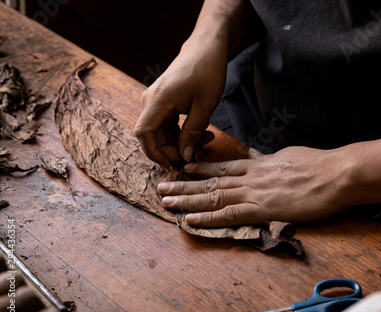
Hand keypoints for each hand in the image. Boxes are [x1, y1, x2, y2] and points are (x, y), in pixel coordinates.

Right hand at [134, 37, 227, 167]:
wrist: (206, 49)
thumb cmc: (207, 71)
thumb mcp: (205, 105)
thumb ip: (193, 132)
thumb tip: (185, 157)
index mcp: (158, 99)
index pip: (144, 133)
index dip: (155, 153)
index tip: (173, 164)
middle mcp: (151, 101)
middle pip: (152, 137)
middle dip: (174, 150)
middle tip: (199, 151)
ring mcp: (155, 102)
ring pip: (161, 134)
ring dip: (181, 142)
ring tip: (207, 138)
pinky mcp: (163, 104)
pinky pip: (167, 126)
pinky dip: (182, 134)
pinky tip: (201, 133)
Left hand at [157, 147, 355, 226]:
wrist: (337, 174)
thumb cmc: (319, 164)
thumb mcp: (289, 156)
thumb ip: (270, 161)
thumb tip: (261, 159)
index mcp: (259, 164)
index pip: (224, 166)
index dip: (201, 168)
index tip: (184, 168)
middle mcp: (251, 177)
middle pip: (211, 180)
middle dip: (184, 184)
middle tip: (161, 187)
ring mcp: (255, 192)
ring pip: (213, 195)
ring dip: (187, 198)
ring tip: (165, 200)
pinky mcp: (263, 209)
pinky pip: (229, 214)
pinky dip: (208, 217)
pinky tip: (190, 219)